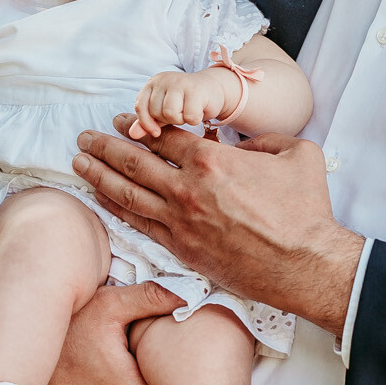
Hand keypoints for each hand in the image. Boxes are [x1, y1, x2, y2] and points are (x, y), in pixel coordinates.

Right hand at [0, 280, 179, 384]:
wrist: (16, 357)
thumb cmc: (63, 329)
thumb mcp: (107, 305)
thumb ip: (150, 297)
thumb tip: (190, 290)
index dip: (188, 372)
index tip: (194, 354)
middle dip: (174, 384)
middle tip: (182, 358)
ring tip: (158, 366)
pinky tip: (134, 376)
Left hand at [72, 124, 363, 336]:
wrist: (305, 264)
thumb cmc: (306, 210)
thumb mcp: (296, 153)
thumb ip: (263, 140)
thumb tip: (243, 143)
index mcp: (213, 159)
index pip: (165, 135)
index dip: (140, 125)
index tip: (122, 120)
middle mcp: (188, 188)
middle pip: (134, 161)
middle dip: (105, 146)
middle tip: (85, 137)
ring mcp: (180, 221)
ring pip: (128, 193)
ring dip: (99, 174)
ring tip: (79, 162)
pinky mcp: (181, 249)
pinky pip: (139, 224)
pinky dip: (116, 208)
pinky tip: (102, 198)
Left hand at [128, 67, 237, 139]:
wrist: (213, 89)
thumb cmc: (185, 101)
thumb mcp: (163, 111)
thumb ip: (148, 121)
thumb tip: (132, 135)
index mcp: (153, 83)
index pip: (141, 106)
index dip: (146, 123)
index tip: (156, 132)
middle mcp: (164, 79)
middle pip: (156, 112)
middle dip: (169, 120)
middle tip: (180, 113)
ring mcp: (180, 82)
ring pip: (170, 114)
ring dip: (181, 120)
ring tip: (188, 112)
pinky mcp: (196, 89)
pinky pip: (189, 116)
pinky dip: (195, 119)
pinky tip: (199, 111)